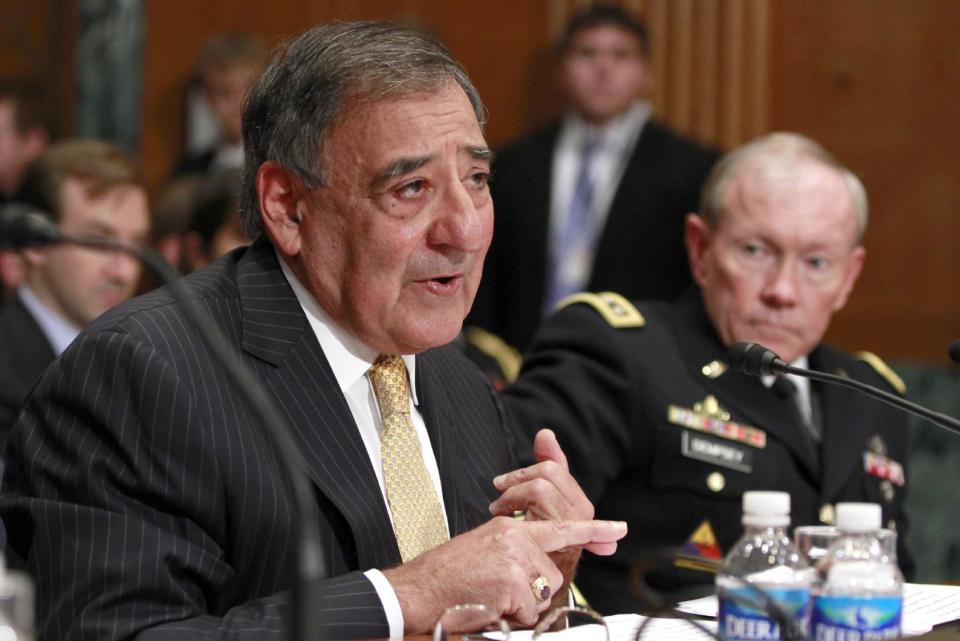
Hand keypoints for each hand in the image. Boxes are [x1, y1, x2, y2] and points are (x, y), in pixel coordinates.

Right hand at [385, 516, 626, 632]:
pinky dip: (512, 616)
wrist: (416, 590)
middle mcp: (515, 536)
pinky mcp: (511, 580)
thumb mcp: (482, 550)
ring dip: (522, 604)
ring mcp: (514, 557)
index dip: (594, 529)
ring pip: (543, 592)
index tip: (619, 529)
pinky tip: (489, 606)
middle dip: (533, 591)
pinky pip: (529, 610)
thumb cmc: (446, 576)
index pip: (560, 526)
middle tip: (498, 591)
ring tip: (491, 597)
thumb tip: (542, 572)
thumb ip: (515, 552)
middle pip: (552, 573)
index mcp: (510, 527)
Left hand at [489, 429, 612, 553]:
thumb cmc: (533, 544)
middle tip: (499, 490)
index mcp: (579, 503)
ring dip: (514, 494)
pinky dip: (514, 502)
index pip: (557, 467)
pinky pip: (538, 495)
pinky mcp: (563, 527)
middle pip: (550, 471)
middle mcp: (582, 511)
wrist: (529, 583)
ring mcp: (574, 521)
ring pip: (541, 483)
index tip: (516, 465)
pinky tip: (504, 518)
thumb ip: (547, 466)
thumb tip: (545, 433)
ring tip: (499, 508)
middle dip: (520, 477)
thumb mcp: (540, 503)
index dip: (536, 460)